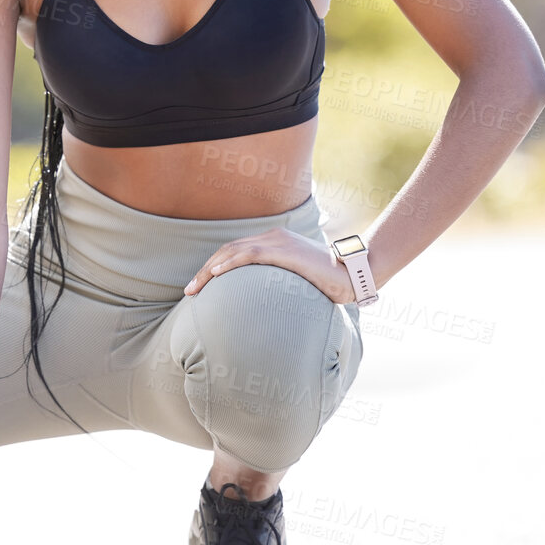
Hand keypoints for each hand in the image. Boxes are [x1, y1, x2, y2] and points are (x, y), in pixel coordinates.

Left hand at [181, 226, 357, 305]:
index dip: (213, 267)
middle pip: (228, 250)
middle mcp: (273, 238)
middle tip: (189, 291)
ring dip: (210, 270)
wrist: (355, 274)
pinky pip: (251, 255)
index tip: (199, 287)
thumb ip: (278, 285)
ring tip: (195, 288)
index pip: (234, 252)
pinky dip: (230, 263)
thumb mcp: (297, 282)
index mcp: (274, 242)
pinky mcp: (285, 252)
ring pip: (233, 251)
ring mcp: (279, 243)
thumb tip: (263, 306)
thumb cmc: (329, 283)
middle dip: (205, 271)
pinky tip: (216, 275)